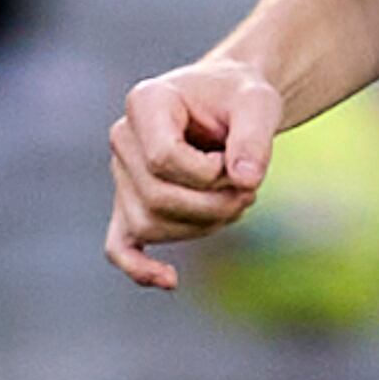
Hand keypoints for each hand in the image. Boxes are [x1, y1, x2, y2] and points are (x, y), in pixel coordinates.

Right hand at [104, 60, 282, 290]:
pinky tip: (170, 280)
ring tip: (236, 200)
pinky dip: (140, 267)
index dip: (209, 172)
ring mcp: (122, 175)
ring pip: (151, 224)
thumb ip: (255, 137)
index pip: (163, 158)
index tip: (234, 158)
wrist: (230, 104)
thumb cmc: (240, 98)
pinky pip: (120, 246)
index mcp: (145, 101)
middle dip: (213, 204)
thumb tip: (246, 180)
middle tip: (249, 189)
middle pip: (157, 196)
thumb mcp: (258, 103)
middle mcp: (123, 138)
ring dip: (204, 224)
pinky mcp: (130, 205)